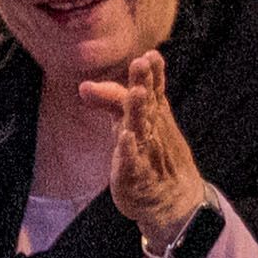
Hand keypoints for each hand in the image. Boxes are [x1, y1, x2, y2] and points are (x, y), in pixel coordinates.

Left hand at [77, 53, 209, 245]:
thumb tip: (83, 86)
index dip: (153, 74)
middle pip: (148, 104)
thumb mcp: (132, 124)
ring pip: (141, 128)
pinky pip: (132, 162)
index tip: (150, 56)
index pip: (154, 90)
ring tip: (136, 93)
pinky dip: (129, 150)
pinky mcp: (136, 176)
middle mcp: (152, 131)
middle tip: (142, 64)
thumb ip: (111, 102)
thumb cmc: (151, 157)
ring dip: (138, 111)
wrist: (174, 201)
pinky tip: (126, 137)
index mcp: (154, 116)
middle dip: (145, 84)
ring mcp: (146, 153)